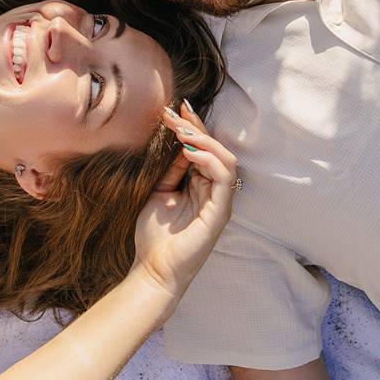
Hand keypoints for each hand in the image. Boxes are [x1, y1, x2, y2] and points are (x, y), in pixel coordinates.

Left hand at [131, 101, 237, 296]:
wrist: (153, 270)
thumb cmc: (155, 236)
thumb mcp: (159, 192)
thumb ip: (171, 170)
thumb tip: (176, 143)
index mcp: (201, 187)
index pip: (204, 150)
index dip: (193, 128)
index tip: (176, 109)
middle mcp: (214, 192)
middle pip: (217, 150)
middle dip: (196, 128)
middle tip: (175, 114)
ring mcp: (219, 203)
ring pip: (226, 160)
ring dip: (204, 141)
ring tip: (181, 132)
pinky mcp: (219, 213)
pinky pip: (223, 179)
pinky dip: (209, 161)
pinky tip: (189, 152)